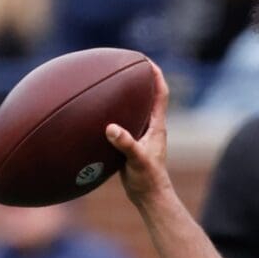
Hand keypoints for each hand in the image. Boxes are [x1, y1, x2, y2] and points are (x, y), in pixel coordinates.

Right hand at [106, 62, 172, 205]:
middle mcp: (150, 127)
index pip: (160, 94)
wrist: (149, 196)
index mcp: (156, 126)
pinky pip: (122, 124)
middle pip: (148, 97)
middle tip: (126, 65)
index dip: (156, 76)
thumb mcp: (137, 160)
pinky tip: (97, 115)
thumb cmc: (148, 179)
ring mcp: (141, 135)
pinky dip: (113, 116)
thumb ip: (126, 144)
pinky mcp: (131, 144)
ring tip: (109, 85)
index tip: (147, 61)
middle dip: (139, 81)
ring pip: (134, 110)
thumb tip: (111, 128)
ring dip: (125, 98)